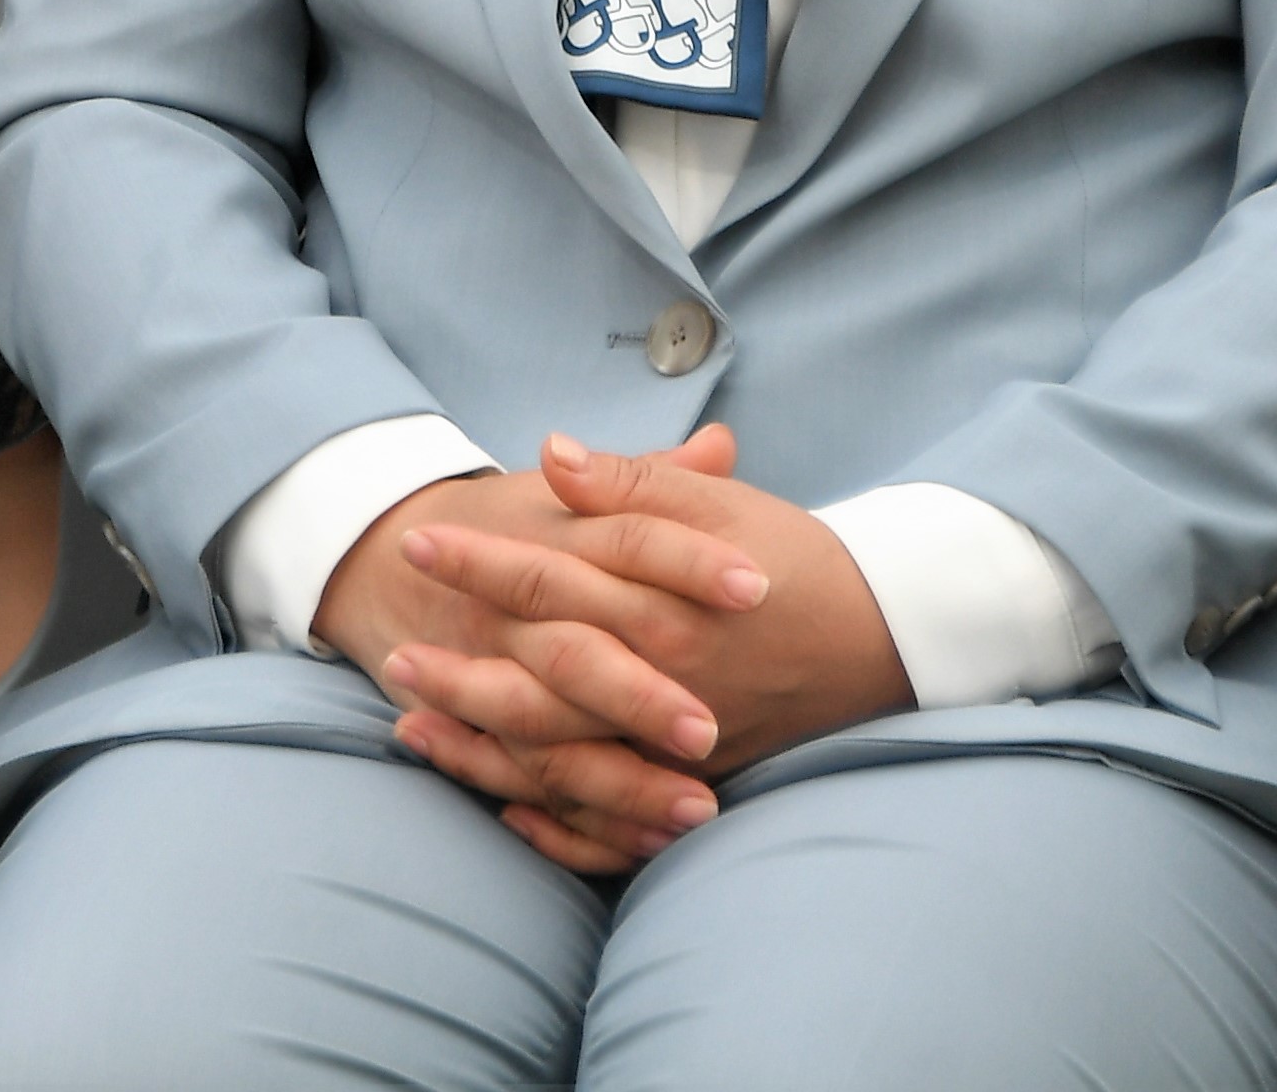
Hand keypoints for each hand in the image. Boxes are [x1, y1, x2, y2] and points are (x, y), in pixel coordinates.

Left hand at [368, 431, 909, 870]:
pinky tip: (499, 803)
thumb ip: (630, 482)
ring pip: (560, 758)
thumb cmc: (795, 560)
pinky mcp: (692, 782)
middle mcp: (661, 681)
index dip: (479, 559)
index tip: (418, 540)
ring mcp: (675, 745)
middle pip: (538, 682)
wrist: (884, 637)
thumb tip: (552, 452)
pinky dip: (551, 822)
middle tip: (391, 651)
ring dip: (480, 745)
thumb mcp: (717, 505)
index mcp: (661, 602)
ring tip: (411, 725)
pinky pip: (610, 824)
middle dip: (457, 667)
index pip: (549, 578)